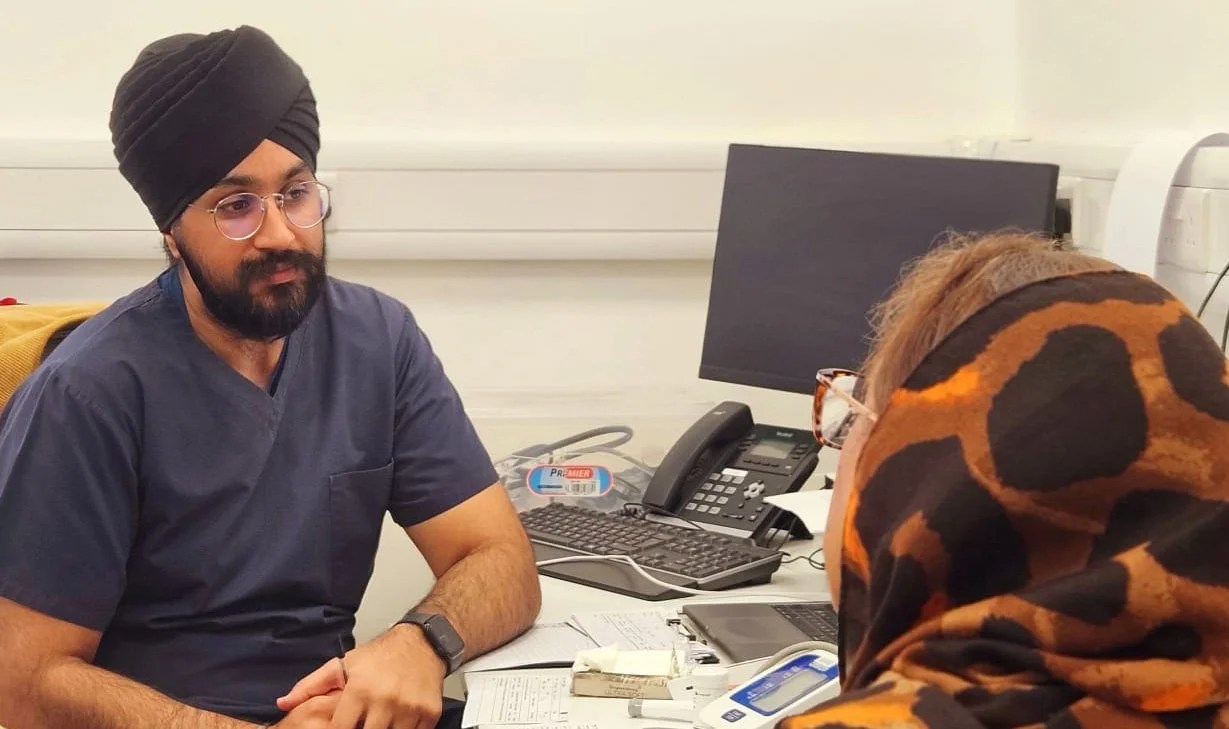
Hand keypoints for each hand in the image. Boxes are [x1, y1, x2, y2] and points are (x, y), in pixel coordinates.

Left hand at [277, 625, 446, 728]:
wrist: (422, 643)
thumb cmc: (380, 656)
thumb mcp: (342, 665)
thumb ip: (311, 686)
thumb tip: (283, 703)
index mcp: (359, 689)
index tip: (342, 727)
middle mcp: (384, 699)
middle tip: (363, 721)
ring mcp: (408, 708)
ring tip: (379, 720)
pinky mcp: (428, 713)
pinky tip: (398, 721)